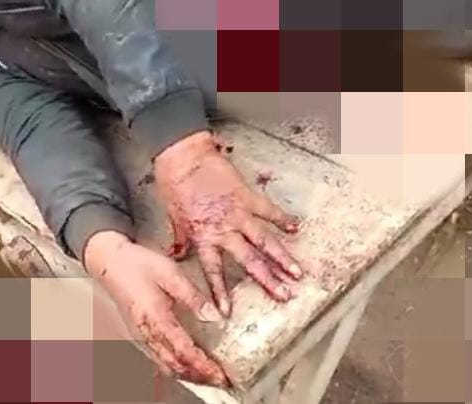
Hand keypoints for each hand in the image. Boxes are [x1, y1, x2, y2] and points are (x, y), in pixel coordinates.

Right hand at [84, 231, 229, 386]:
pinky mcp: (139, 333)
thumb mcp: (170, 272)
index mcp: (156, 318)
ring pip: (166, 366)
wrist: (109, 262)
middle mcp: (147, 332)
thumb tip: (215, 315)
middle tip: (221, 380)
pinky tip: (187, 365)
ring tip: (209, 377)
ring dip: (189, 375)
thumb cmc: (136, 264)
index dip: (204, 366)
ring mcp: (141, 335)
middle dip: (200, 377)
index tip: (222, 374)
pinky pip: (158, 359)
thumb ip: (193, 296)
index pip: (184, 352)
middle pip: (176, 366)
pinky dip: (176, 368)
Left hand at [154, 131, 303, 314]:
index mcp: (204, 237)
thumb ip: (181, 239)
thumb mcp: (174, 217)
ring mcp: (238, 214)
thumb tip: (178, 255)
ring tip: (297, 273)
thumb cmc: (175, 185)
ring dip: (282, 257)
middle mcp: (224, 230)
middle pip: (250, 261)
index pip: (213, 271)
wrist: (183, 158)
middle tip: (285, 295)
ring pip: (265, 241)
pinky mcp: (247, 196)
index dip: (220, 293)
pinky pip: (269, 210)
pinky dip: (282, 218)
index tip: (227, 313)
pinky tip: (295, 228)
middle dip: (269, 280)